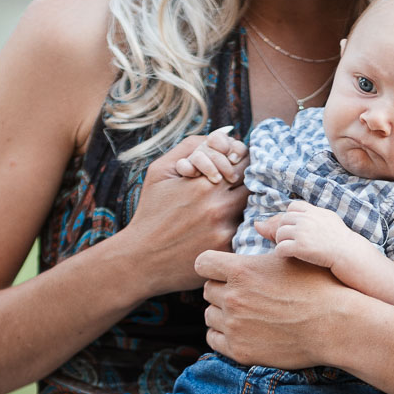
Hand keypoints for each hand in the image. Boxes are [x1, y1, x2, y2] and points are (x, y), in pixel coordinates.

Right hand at [124, 134, 246, 293]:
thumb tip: (222, 134)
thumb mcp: (160, 172)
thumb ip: (189, 147)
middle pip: (252, 186)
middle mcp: (219, 206)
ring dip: (245, 207)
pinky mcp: (227, 252)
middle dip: (246, 184)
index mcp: (205, 183)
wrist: (140, 258)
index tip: (236, 169)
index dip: (242, 164)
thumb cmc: (150, 212)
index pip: (243, 164)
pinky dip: (241, 229)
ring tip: (230, 209)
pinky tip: (225, 230)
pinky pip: (246, 234)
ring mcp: (225, 231)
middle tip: (236, 189)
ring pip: (252, 209)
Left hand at [197, 247, 347, 368]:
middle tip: (242, 293)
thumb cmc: (319, 286)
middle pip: (207, 290)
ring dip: (221, 312)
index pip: (203, 263)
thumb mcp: (293, 256)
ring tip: (243, 312)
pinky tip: (240, 330)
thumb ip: (268, 243)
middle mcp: (233, 297)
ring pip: (209, 315)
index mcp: (241, 271)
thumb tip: (257, 224)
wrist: (335, 325)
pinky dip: (222, 334)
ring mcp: (235, 325)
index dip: (212, 265)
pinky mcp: (240, 350)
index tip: (221, 270)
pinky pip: (213, 339)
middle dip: (221, 289)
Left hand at [256, 201, 355, 270]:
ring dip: (281, 242)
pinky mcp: (300, 247)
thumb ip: (311, 215)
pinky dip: (281, 253)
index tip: (295, 228)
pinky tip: (287, 256)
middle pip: (284, 220)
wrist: (349, 254)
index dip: (291, 217)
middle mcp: (307, 219)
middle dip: (284, 231)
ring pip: (280, 233)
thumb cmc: (340, 240)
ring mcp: (303, 232)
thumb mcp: (328, 220)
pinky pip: (280, 248)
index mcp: (314, 212)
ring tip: (288, 249)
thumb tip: (273, 219)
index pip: (293, 207)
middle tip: (289, 241)